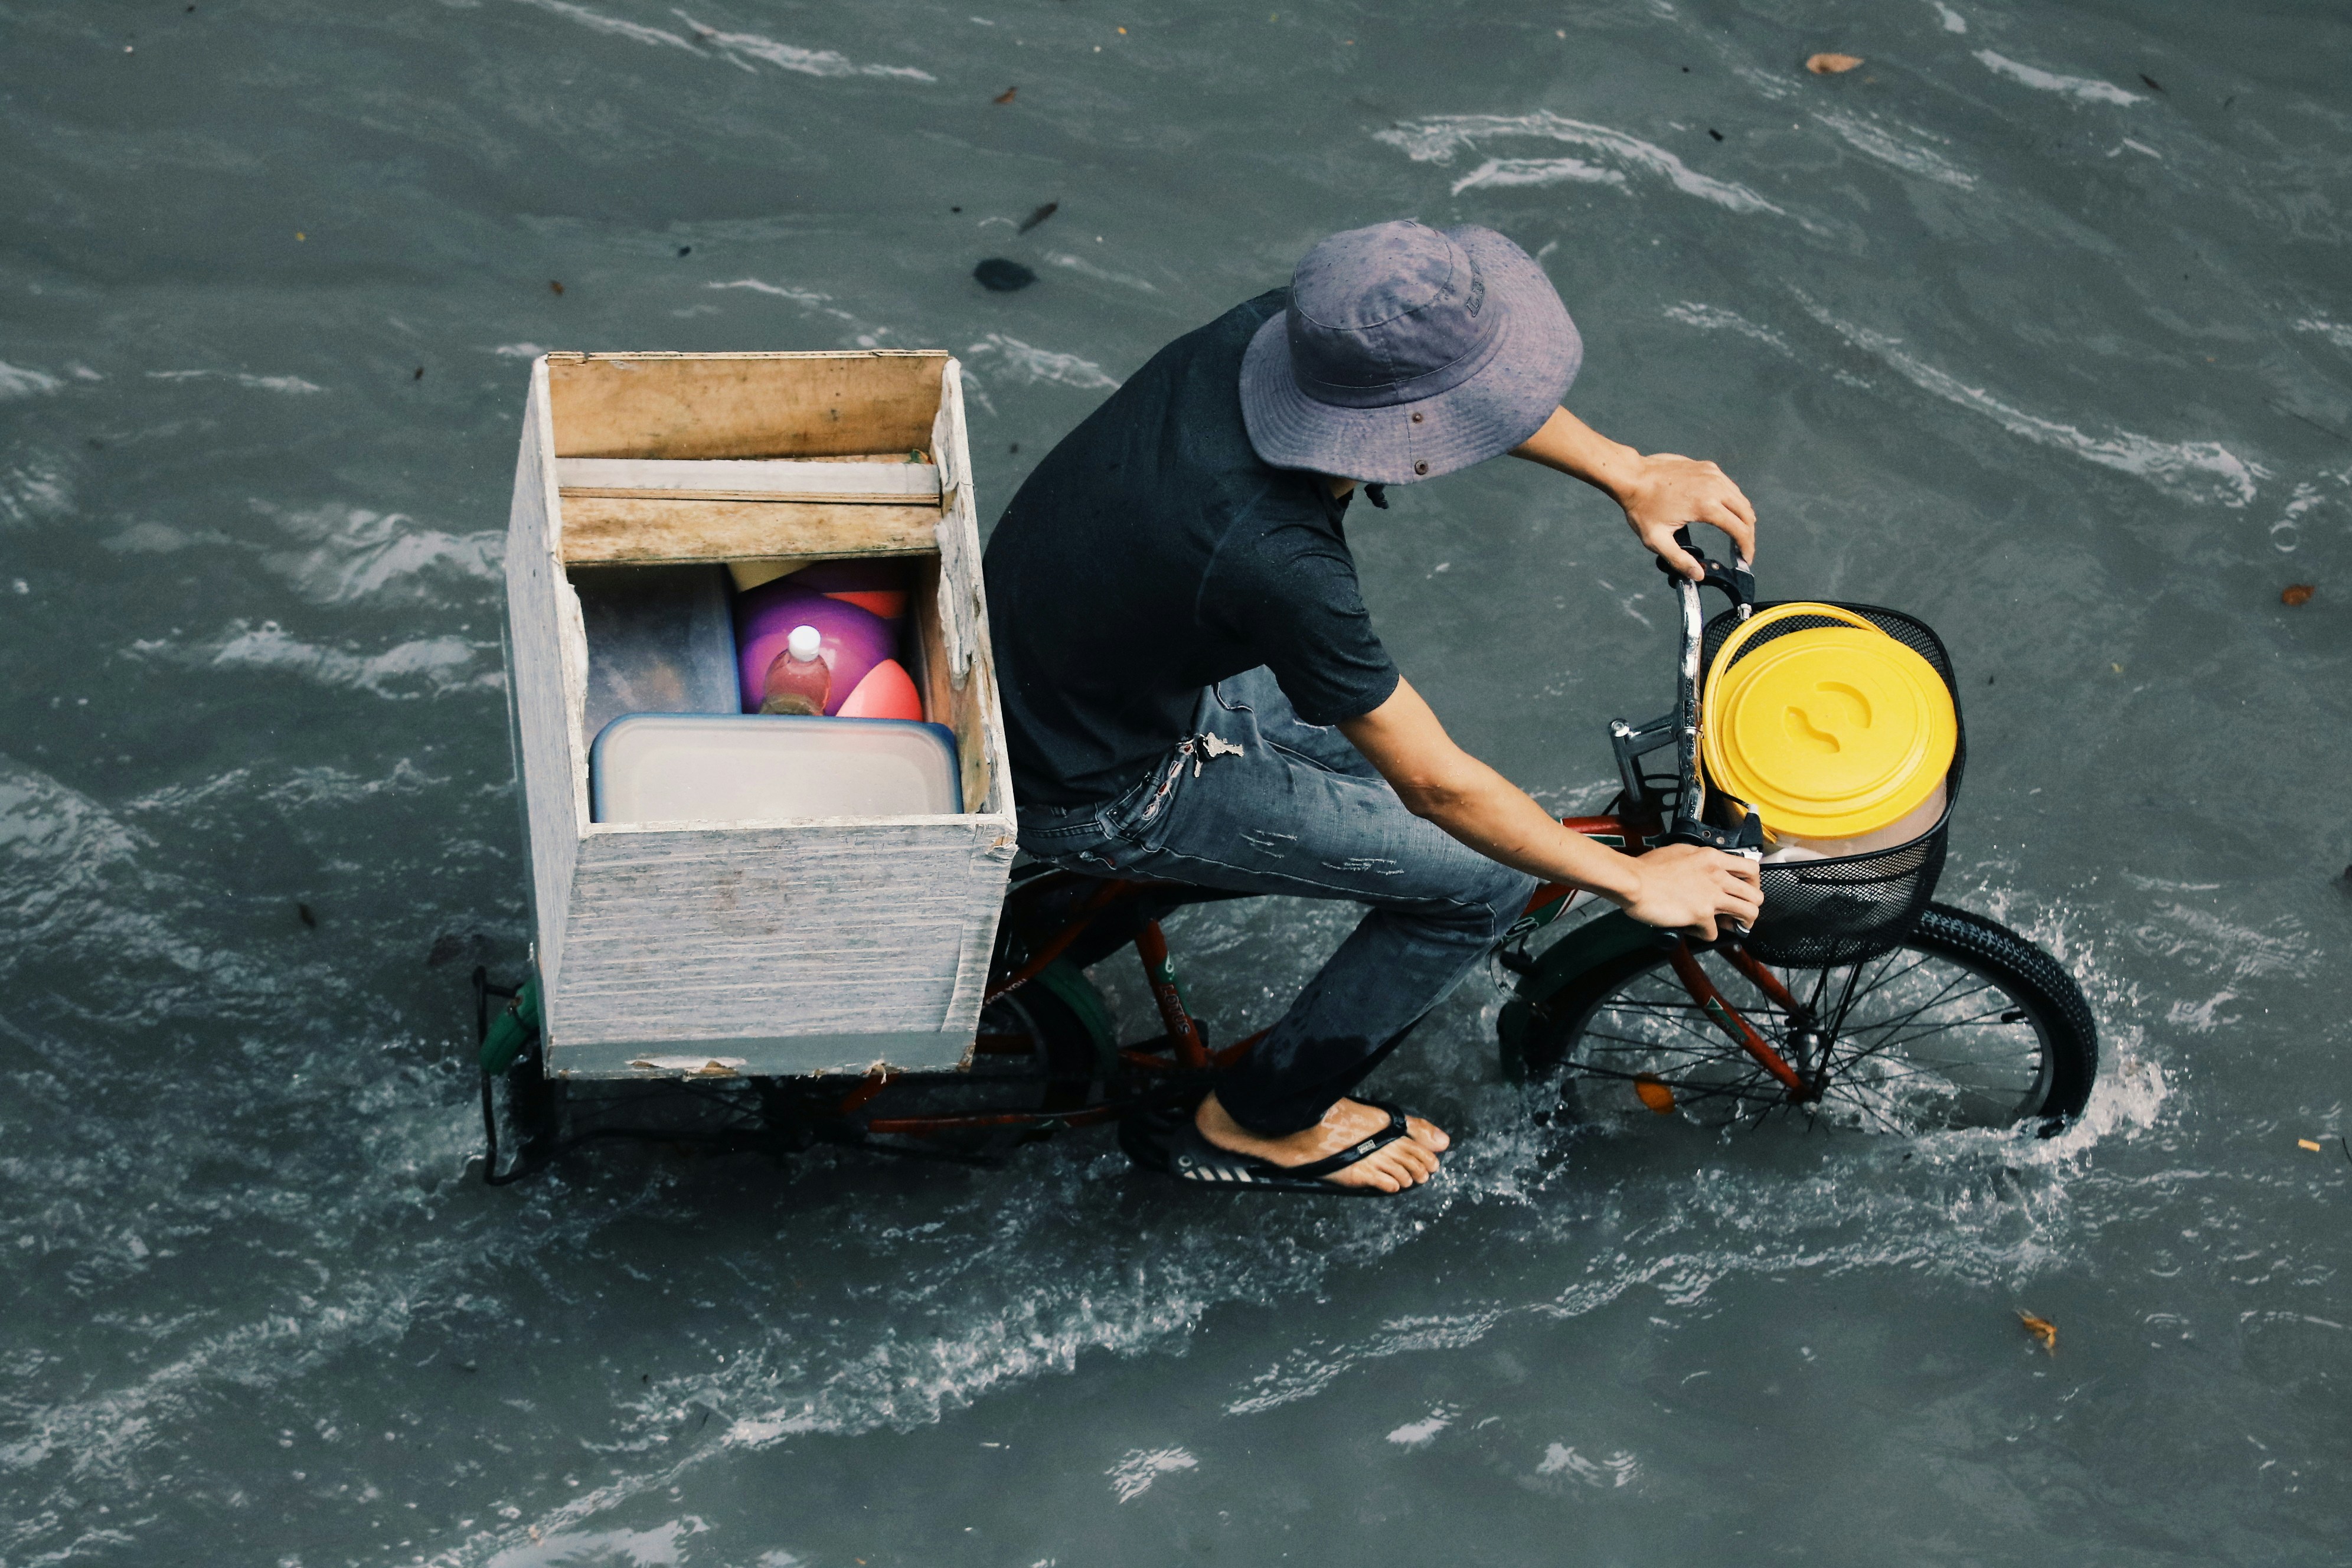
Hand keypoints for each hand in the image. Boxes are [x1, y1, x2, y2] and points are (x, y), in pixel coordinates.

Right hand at [1613, 843, 1762, 939]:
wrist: (1633, 881)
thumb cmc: (1648, 867)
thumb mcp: (1681, 851)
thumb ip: (1699, 860)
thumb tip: (1706, 869)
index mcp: (1713, 858)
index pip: (1752, 868)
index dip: (1753, 883)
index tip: (1745, 890)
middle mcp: (1718, 876)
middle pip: (1756, 895)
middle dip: (1751, 906)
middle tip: (1740, 912)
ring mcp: (1712, 896)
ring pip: (1748, 914)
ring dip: (1742, 923)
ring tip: (1732, 926)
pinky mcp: (1701, 914)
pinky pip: (1715, 933)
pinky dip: (1706, 934)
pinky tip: (1696, 930)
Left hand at [1614, 453, 1756, 581]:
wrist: (1632, 476)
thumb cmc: (1641, 507)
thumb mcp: (1657, 540)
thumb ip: (1679, 560)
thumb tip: (1699, 575)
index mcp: (1705, 505)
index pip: (1739, 529)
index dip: (1747, 547)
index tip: (1745, 559)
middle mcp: (1714, 486)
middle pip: (1746, 513)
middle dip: (1748, 534)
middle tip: (1742, 550)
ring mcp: (1712, 474)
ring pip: (1740, 498)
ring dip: (1742, 517)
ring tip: (1736, 534)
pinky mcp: (1707, 467)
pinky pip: (1729, 486)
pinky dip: (1732, 501)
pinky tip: (1724, 512)